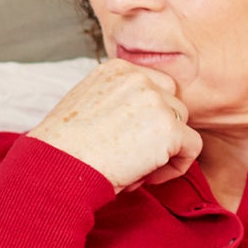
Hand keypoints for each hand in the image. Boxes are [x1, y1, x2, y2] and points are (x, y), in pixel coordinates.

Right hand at [29, 58, 202, 191]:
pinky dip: (176, 167)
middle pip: (172, 104)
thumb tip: (141, 121)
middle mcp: (139, 78)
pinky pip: (192, 147)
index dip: (147, 116)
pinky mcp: (168, 129)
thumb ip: (116, 101)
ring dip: (165, 150)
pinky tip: (147, 178)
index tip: (126, 139)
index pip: (155, 86)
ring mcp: (156, 102)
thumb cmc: (62, 149)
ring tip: (134, 169)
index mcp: (116, 70)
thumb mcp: (84, 107)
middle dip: (157, 133)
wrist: (54, 168)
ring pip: (182, 125)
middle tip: (130, 158)